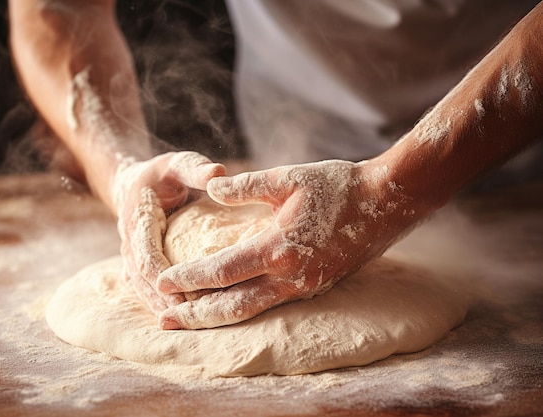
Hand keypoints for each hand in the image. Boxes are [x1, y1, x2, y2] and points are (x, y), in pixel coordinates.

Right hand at [112, 151, 225, 315]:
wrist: (133, 184)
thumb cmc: (161, 174)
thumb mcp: (176, 164)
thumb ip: (195, 168)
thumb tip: (219, 173)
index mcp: (137, 221)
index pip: (146, 254)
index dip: (161, 275)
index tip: (181, 293)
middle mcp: (129, 244)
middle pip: (143, 279)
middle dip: (164, 299)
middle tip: (191, 317)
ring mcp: (131, 258)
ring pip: (142, 289)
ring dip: (161, 307)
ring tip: (187, 324)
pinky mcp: (137, 267)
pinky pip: (146, 288)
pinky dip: (161, 303)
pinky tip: (182, 317)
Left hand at [156, 159, 424, 328]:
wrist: (388, 202)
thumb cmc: (338, 186)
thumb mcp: (288, 178)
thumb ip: (245, 186)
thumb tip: (211, 189)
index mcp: (279, 249)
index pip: (222, 271)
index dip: (189, 278)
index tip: (161, 281)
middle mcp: (290, 277)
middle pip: (232, 306)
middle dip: (196, 315)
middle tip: (165, 321)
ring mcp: (304, 286)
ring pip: (251, 311)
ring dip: (217, 318)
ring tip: (189, 321)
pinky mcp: (313, 285)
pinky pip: (270, 304)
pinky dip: (243, 309)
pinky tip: (228, 307)